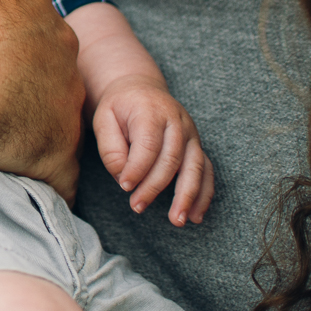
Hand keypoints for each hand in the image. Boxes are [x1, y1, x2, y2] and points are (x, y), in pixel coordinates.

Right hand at [0, 0, 85, 202]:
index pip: (20, 9)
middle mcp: (54, 46)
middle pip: (42, 60)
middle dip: (18, 73)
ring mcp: (58, 100)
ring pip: (50, 113)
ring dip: (27, 125)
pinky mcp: (52, 152)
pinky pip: (52, 171)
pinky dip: (40, 179)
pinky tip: (19, 187)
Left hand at [91, 75, 213, 224]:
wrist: (140, 90)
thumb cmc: (119, 108)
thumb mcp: (103, 119)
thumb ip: (110, 148)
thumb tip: (124, 178)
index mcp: (151, 110)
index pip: (148, 145)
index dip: (137, 169)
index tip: (124, 186)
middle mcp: (177, 121)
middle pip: (171, 159)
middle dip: (155, 186)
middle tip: (137, 206)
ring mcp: (191, 134)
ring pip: (195, 167)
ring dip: (187, 196)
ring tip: (177, 220)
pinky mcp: (197, 146)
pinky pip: (207, 171)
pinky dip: (204, 194)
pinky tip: (196, 216)